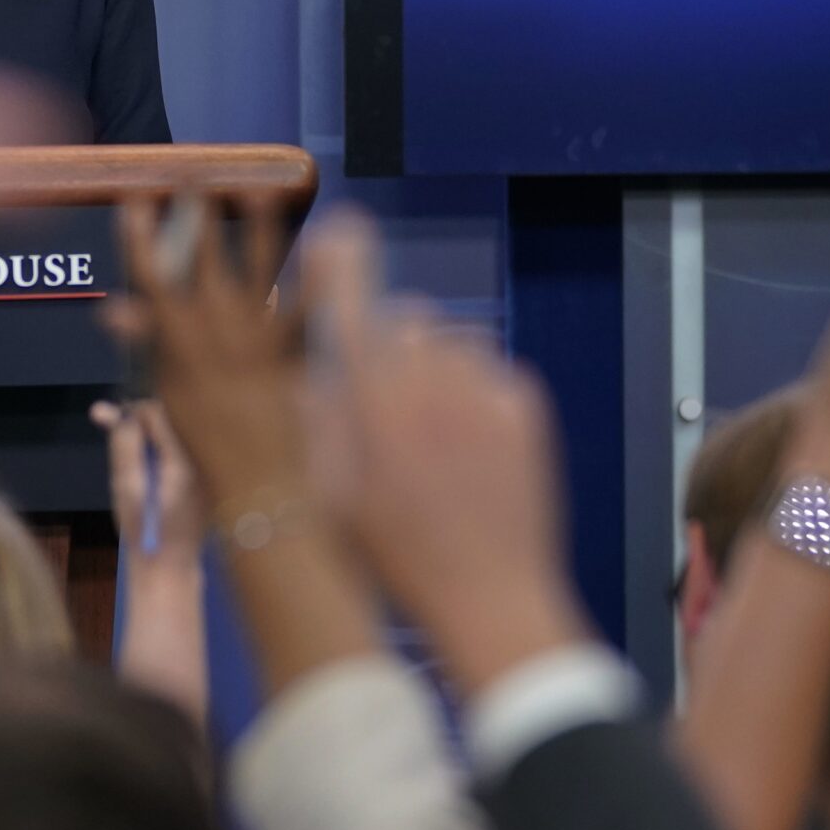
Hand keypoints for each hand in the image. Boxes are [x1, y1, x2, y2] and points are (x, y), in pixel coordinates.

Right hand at [93, 400, 205, 568]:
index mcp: (184, 462)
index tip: (107, 418)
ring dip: (153, 431)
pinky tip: (149, 460)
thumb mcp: (125, 488)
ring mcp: (209, 468)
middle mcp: (203, 459)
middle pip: (173, 418)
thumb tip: (120, 413)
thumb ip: (124, 447)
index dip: (132, 411)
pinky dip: (165, 445)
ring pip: (179, 431)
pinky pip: (186, 446)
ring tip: (128, 444)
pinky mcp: (208, 476)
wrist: (171, 566)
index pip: (159, 413)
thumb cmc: (144, 531)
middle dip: (143, 418)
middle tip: (113, 425)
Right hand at [111, 194, 304, 507]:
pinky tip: (327, 245)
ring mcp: (255, 336)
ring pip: (257, 265)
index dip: (139, 232)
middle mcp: (211, 328)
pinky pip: (309, 304)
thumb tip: (113, 311)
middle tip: (193, 176)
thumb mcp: (166, 390)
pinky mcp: (294, 348)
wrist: (258, 483)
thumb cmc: (207, 440)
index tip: (136, 200)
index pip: (148, 272)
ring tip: (257, 189)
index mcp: (172, 339)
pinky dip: (319, 275)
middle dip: (195, 210)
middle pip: (202, 255)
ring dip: (256, 224)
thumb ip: (147, 343)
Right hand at [303, 208, 587, 696]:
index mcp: (372, 396)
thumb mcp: (328, 492)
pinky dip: (475, 391)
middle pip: (403, 320)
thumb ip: (314, 421)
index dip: (340, 257)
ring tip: (428, 431)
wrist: (488, 598)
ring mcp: (483, 389)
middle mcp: (429, 378)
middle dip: (388, 343)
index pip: (352, 297)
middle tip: (383, 401)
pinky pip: (490, 371)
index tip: (337, 231)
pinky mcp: (524, 407)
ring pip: (449, 344)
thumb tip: (305, 369)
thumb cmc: (395, 556)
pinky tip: (466, 443)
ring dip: (433, 367)